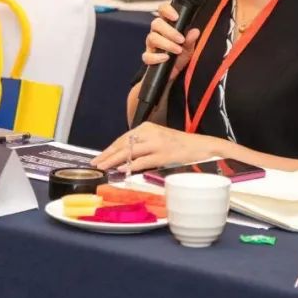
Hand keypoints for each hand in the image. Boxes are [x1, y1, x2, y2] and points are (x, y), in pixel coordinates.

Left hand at [91, 122, 218, 173]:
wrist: (203, 147)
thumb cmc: (180, 146)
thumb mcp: (158, 140)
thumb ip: (142, 146)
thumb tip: (123, 159)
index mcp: (147, 127)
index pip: (123, 138)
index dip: (109, 149)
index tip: (99, 158)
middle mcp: (150, 132)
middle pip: (123, 144)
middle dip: (107, 155)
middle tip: (95, 164)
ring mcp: (157, 143)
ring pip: (129, 152)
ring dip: (114, 160)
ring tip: (103, 168)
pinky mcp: (164, 154)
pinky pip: (142, 161)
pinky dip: (130, 165)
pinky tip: (121, 170)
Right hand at [143, 3, 201, 80]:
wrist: (173, 74)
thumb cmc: (180, 56)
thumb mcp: (189, 48)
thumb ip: (191, 40)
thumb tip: (195, 31)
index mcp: (166, 25)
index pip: (162, 10)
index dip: (167, 10)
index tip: (176, 17)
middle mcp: (157, 32)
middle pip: (155, 23)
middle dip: (169, 31)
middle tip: (181, 40)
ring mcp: (151, 45)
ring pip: (152, 38)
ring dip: (166, 44)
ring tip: (177, 50)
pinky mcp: (148, 57)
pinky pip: (147, 55)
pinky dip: (157, 57)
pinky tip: (166, 58)